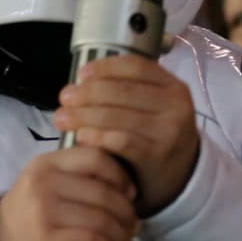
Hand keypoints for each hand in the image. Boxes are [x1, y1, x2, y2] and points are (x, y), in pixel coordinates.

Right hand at [0, 145, 141, 240]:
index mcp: (47, 163)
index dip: (121, 176)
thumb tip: (128, 189)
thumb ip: (76, 176)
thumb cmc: (28, 216)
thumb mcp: (46, 185)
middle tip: (134, 229)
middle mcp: (44, 181)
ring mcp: (43, 209)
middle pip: (104, 193)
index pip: (95, 158)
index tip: (132, 195)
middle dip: (127, 214)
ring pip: (101, 219)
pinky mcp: (45, 238)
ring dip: (122, 238)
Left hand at [54, 55, 201, 215]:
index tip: (82, 74)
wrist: (179, 173)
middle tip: (64, 98)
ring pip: (117, 116)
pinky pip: (121, 141)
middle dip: (87, 93)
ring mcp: (168, 131)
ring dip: (84, 115)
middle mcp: (175, 106)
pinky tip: (81, 136)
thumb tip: (81, 82)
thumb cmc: (156, 133)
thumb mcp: (155, 106)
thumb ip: (128, 90)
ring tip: (62, 118)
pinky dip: (97, 137)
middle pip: (122, 90)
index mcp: (173, 86)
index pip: (136, 67)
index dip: (106, 67)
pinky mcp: (156, 155)